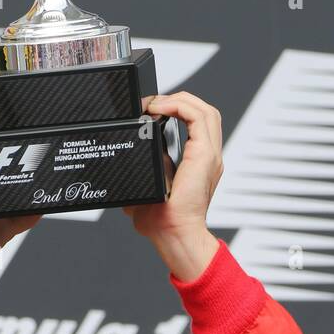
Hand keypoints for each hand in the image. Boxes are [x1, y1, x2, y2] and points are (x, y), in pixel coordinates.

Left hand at [123, 92, 222, 279]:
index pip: (198, 123)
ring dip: (180, 100)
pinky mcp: (205, 155)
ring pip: (206, 110)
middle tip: (153, 104)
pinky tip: (159, 109)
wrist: (173, 234)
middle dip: (178, 100)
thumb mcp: (149, 185)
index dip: (178, 109)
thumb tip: (124, 162)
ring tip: (157, 104)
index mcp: (199, 161)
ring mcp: (209, 155)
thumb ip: (144, 169)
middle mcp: (208, 156)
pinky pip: (199, 117)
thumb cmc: (162, 219)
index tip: (152, 111)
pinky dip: (179, 106)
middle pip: (205, 111)